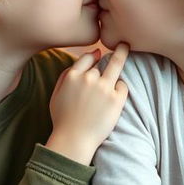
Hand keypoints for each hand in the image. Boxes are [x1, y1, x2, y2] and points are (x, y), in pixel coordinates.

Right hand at [46, 43, 129, 164]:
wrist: (74, 140)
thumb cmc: (63, 120)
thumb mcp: (56, 94)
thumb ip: (66, 75)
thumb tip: (87, 58)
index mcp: (73, 76)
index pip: (87, 58)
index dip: (94, 56)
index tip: (100, 54)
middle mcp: (89, 78)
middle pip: (102, 62)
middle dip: (110, 58)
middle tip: (123, 44)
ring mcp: (104, 88)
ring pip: (116, 66)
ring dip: (121, 56)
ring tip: (126, 47)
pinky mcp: (116, 99)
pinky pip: (123, 86)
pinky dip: (120, 90)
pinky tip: (115, 100)